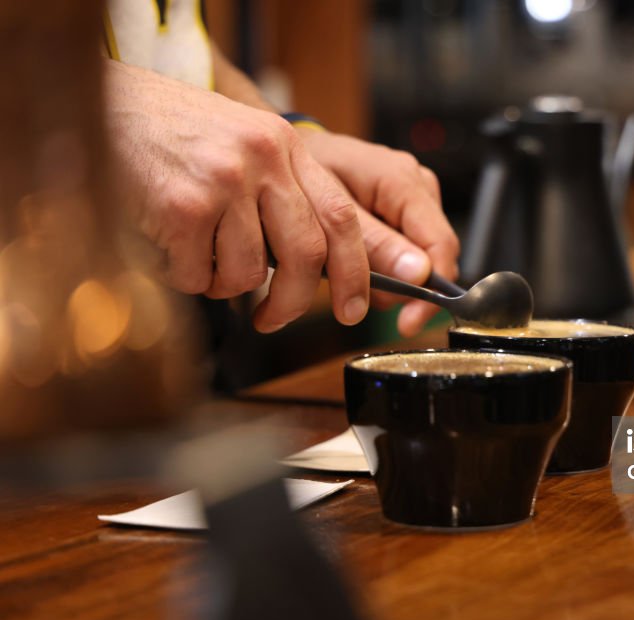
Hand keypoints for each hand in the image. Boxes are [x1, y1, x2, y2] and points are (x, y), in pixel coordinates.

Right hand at [105, 61, 369, 332]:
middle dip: (294, 302)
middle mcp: (262, 159)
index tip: (354, 308)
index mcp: (284, 146)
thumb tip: (314, 267)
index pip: (341, 217)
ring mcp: (224, 181)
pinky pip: (198, 276)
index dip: (355, 272)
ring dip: (222, 283)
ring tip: (195, 254)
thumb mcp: (242, 144)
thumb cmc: (169, 134)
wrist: (96, 104)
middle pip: (307, 255)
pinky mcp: (182, 208)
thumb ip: (281, 193)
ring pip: (249, 274)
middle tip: (272, 319)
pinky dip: (182, 276)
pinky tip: (163, 244)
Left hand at [296, 129, 459, 336]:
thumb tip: (418, 274)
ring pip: (421, 260)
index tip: (409, 323)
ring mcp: (416, 198)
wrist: (286, 154)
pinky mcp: (407, 212)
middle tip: (354, 290)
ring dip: (389, 278)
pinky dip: (384, 267)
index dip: (431, 291)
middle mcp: (419, 186)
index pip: (440, 244)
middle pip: (433, 256)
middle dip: (400, 285)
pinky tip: (356, 261)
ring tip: (346, 269)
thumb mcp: (327, 211)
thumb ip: (374, 244)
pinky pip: (408, 252)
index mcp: (403, 180)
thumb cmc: (302, 173)